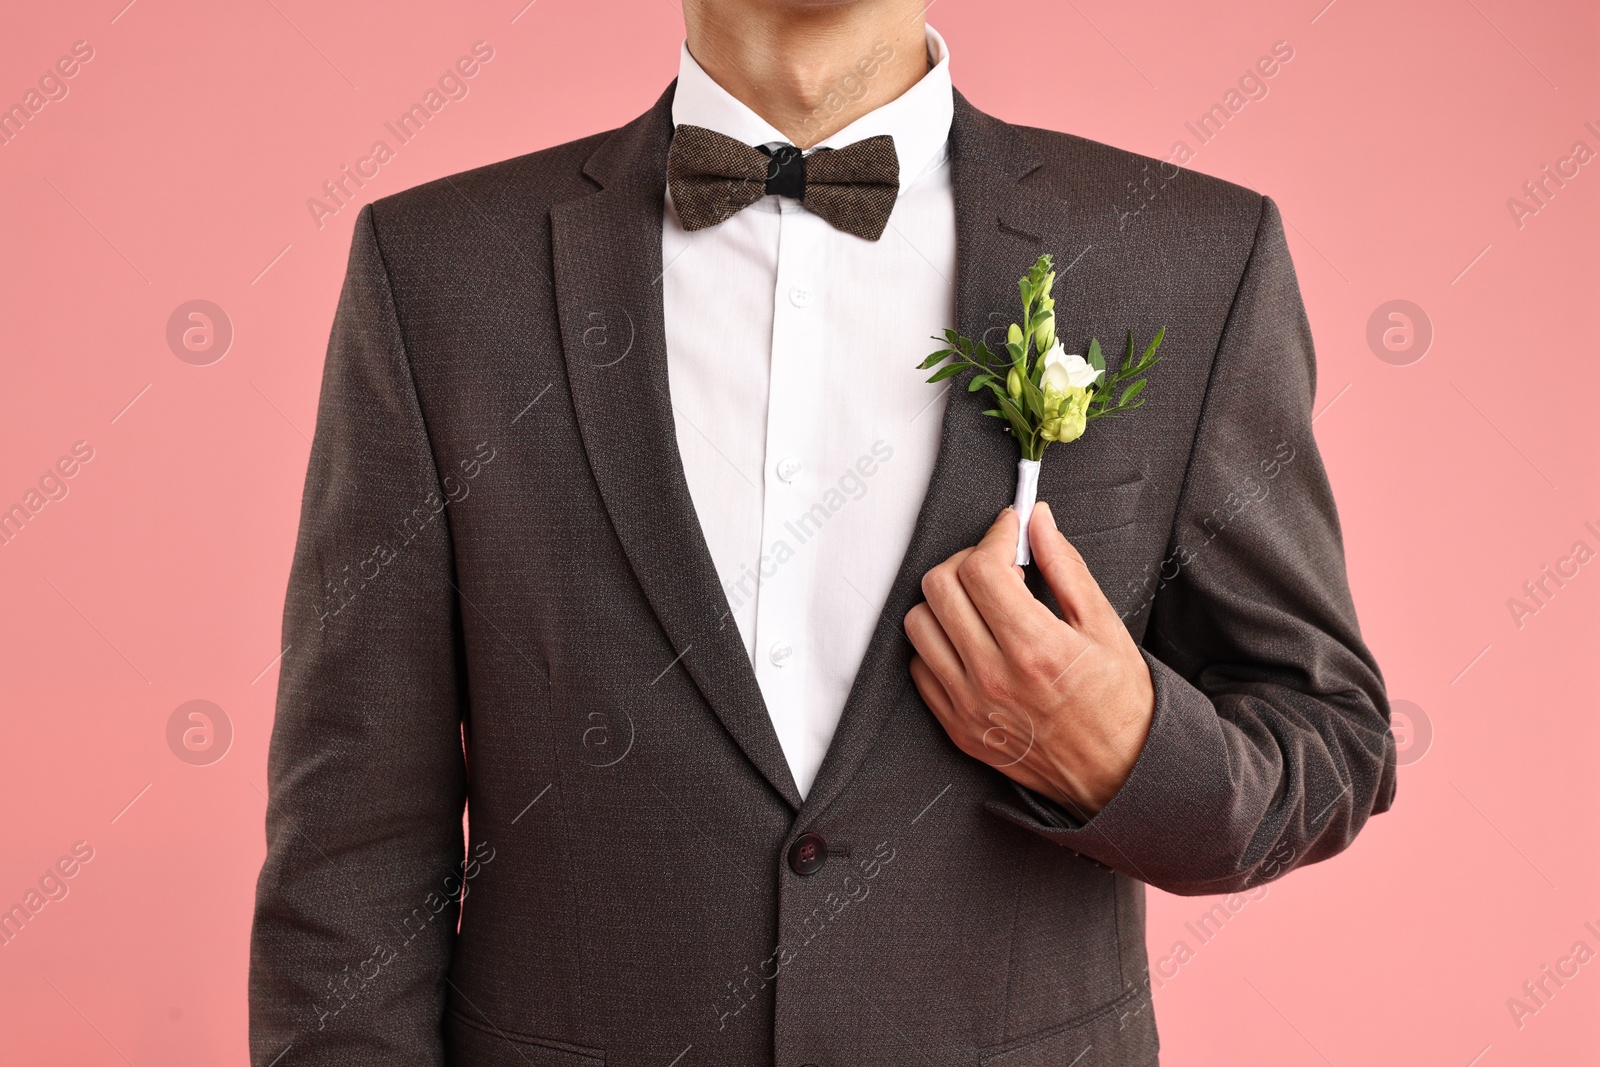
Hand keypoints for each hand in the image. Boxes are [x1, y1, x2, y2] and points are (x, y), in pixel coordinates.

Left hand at [904, 504, 1154, 817]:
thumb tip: (1037, 521)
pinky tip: (971, 640)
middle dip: (967, 560)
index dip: (995, 535)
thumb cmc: (1118, 703)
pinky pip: (920, 666)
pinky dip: (939, 643)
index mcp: (1035, 647)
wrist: (1117, 775)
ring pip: (919, 623)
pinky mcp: (955, 726)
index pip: (981, 568)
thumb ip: (1065, 567)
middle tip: (997, 563)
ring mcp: (968, 705)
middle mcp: (993, 676)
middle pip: (939, 587)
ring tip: (981, 602)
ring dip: (946, 600)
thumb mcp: (1104, 626)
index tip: (1010, 530)